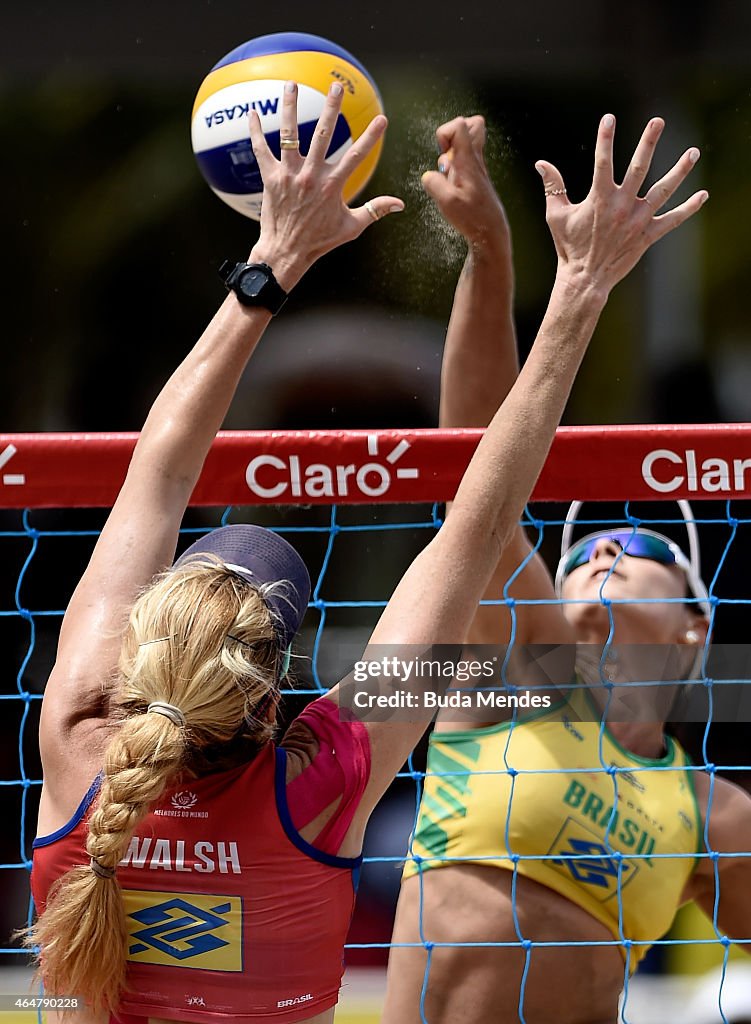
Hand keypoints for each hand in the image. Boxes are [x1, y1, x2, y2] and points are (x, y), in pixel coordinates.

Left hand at [247, 81, 403, 289]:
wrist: (286, 253)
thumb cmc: (319, 242)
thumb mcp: (351, 228)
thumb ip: (375, 210)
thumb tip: (400, 204)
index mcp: (332, 186)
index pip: (356, 155)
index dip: (371, 137)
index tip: (382, 118)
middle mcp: (311, 175)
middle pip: (323, 134)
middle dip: (331, 108)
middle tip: (336, 87)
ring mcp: (289, 175)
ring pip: (289, 134)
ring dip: (290, 107)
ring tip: (291, 84)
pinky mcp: (270, 178)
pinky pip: (260, 149)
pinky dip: (256, 131)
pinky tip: (253, 113)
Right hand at [421, 115, 508, 248]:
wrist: (491, 231)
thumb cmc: (472, 218)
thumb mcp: (447, 203)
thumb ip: (433, 183)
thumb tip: (428, 175)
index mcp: (468, 160)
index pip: (459, 124)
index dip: (444, 134)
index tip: (443, 157)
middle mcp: (474, 159)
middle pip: (471, 123)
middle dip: (451, 134)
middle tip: (447, 156)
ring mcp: (476, 166)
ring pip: (468, 140)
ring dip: (453, 150)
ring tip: (449, 173)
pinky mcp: (476, 176)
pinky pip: (465, 158)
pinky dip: (455, 164)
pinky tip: (452, 183)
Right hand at [537, 114, 707, 298]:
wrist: (585, 279)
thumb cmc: (569, 246)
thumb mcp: (556, 215)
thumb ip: (553, 187)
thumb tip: (541, 163)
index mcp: (599, 199)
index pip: (602, 162)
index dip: (605, 139)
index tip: (608, 118)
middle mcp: (622, 207)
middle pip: (639, 168)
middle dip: (648, 143)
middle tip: (658, 120)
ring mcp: (638, 221)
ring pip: (663, 191)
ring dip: (679, 171)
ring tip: (693, 152)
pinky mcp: (648, 236)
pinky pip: (672, 220)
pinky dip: (688, 209)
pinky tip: (702, 195)